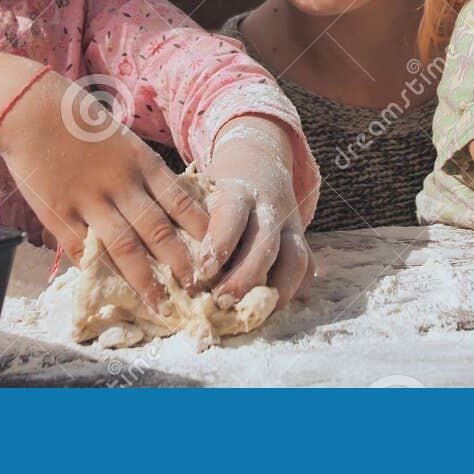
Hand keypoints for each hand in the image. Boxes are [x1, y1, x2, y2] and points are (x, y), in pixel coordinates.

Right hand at [0, 73, 209, 311]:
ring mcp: (89, 201)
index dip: (201, 232)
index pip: (182, 202)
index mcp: (141, 161)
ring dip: (146, 280)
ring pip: (125, 248)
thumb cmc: (79, 122)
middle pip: (159, 231)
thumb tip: (169, 205)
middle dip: (181, 264)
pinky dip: (100, 271)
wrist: (29, 108)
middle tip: (198, 290)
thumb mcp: (123, 140)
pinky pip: (84, 250)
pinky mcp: (59, 213)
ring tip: (162, 304)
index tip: (214, 255)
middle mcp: (121, 183)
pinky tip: (113, 290)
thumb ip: (142, 173)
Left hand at [197, 117, 312, 310]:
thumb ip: (188, 221)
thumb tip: (166, 263)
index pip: (232, 215)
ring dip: (276, 288)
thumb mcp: (202, 190)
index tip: (202, 272)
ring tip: (253, 312)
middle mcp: (269, 208)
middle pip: (265, 243)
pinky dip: (295, 288)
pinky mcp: (300, 238)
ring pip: (294, 257)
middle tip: (220, 302)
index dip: (220, 243)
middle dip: (244, 277)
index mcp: (238, 192)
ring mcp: (289, 224)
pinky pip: (306, 266)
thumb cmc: (218, 187)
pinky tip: (275, 305)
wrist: (257, 161)